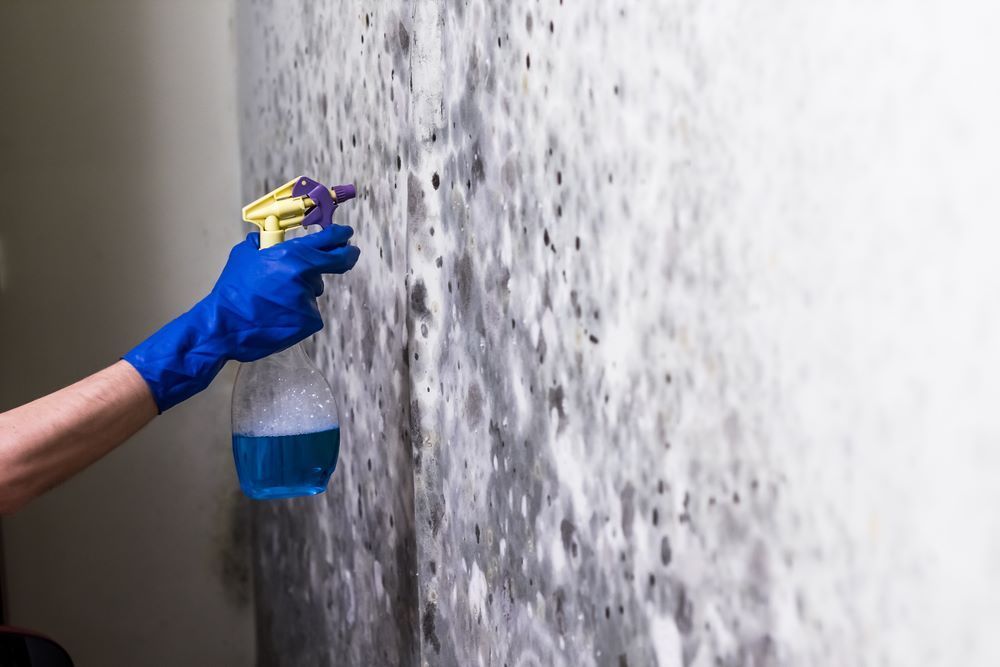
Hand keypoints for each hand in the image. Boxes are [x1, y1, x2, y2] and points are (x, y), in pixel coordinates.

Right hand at [124, 226, 359, 410]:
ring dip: (303, 292)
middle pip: (332, 264)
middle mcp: (304, 275)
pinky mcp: (310, 321)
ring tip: (276, 300)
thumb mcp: (243, 255)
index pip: (327, 240)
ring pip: (314, 291)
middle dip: (342, 257)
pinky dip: (299, 313)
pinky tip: (279, 316)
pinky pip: (310, 312)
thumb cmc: (232, 290)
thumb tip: (266, 239)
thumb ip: (262, 244)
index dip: (340, 235)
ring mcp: (308, 299)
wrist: (224, 326)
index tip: (347, 234)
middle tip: (349, 253)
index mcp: (290, 255)